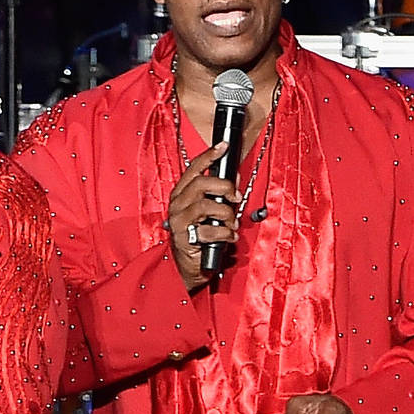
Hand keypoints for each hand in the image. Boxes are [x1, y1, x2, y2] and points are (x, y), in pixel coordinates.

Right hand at [167, 142, 238, 290]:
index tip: (223, 147)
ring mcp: (179, 220)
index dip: (209, 155)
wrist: (188, 266)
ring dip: (226, 214)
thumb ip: (220, 194)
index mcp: (182, 194)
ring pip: (206, 205)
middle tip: (235, 197)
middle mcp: (177, 204)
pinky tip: (228, 237)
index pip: (194, 168)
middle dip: (224, 188)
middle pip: (201, 183)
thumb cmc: (199, 236)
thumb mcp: (212, 211)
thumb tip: (235, 178)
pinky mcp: (184, 237)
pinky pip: (210, 229)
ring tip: (231, 224)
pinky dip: (225, 233)